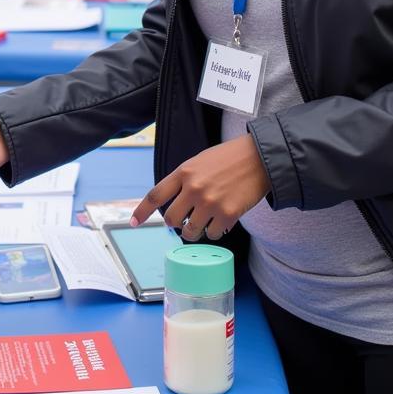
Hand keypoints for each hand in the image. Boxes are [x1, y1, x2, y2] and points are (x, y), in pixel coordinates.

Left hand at [131, 135, 270, 240]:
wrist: (258, 158)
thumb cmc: (227, 159)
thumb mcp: (199, 162)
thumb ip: (184, 180)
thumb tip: (173, 203)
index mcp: (184, 172)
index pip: (156, 195)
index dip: (142, 210)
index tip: (134, 222)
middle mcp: (194, 188)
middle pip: (171, 219)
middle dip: (175, 223)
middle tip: (184, 221)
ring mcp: (210, 202)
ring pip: (190, 231)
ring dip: (194, 231)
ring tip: (204, 221)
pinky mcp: (228, 215)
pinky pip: (213, 234)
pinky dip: (215, 232)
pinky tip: (222, 220)